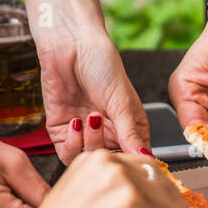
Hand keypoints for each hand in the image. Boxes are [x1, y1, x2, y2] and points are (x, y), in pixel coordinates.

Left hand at [18, 0, 151, 162]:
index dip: (133, 163)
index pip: (136, 157)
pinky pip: (66, 153)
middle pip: (110, 161)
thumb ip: (131, 134)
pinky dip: (71, 143)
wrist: (69, 45)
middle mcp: (108, 133)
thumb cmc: (102, 63)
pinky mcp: (62, 130)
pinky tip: (75, 123)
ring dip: (89, 143)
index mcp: (130, 127)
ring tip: (91, 118)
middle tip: (105, 125)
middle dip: (107, 149)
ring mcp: (85, 132)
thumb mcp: (122, 101)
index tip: (131, 159)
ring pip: (88, 159)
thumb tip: (146, 159)